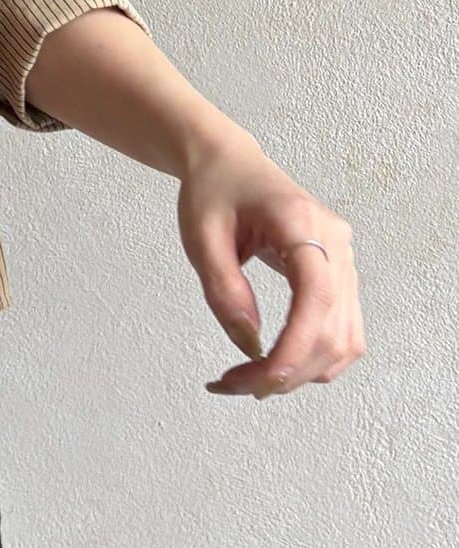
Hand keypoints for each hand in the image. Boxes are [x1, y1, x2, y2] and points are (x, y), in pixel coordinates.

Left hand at [176, 134, 364, 397]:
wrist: (229, 163)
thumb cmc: (212, 193)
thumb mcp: (200, 238)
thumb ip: (224, 289)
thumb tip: (251, 346)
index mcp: (301, 222)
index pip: (316, 295)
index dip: (296, 344)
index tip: (262, 377)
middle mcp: (336, 241)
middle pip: (335, 327)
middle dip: (289, 369)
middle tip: (233, 384)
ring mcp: (346, 258)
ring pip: (345, 338)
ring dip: (302, 372)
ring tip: (248, 380)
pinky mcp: (341, 275)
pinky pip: (342, 331)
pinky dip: (312, 358)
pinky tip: (273, 364)